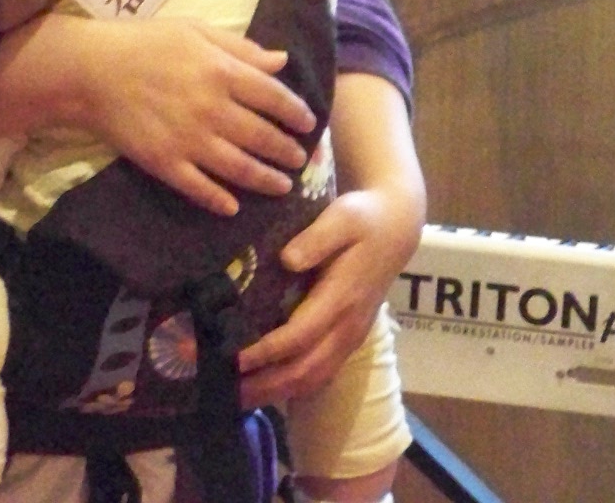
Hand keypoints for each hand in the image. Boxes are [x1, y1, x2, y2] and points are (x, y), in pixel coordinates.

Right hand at [0, 15, 314, 216]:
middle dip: (289, 151)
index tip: (308, 123)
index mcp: (221, 72)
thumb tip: (282, 61)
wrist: (88, 70)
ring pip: (241, 169)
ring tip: (281, 185)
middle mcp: (212, 109)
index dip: (297, 113)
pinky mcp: (165, 162)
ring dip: (267, 181)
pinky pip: (200, 188)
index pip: (276, 98)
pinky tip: (233, 206)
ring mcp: (189, 140)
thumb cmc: (143, 42)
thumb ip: (240, 47)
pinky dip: (220, 200)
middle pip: (264, 137)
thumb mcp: (194, 31)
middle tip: (300, 159)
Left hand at [238, 74, 424, 405]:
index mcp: (341, 299)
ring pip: (311, 379)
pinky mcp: (345, 340)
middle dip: (261, 382)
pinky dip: (288, 386)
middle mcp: (346, 328)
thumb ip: (317, 238)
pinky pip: (318, 374)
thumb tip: (288, 259)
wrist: (395, 228)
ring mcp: (348, 338)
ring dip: (273, 392)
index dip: (266, 351)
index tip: (232, 357)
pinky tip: (260, 388)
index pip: (300, 336)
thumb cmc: (363, 219)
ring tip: (233, 397)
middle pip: (304, 370)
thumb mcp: (343, 217)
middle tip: (218, 386)